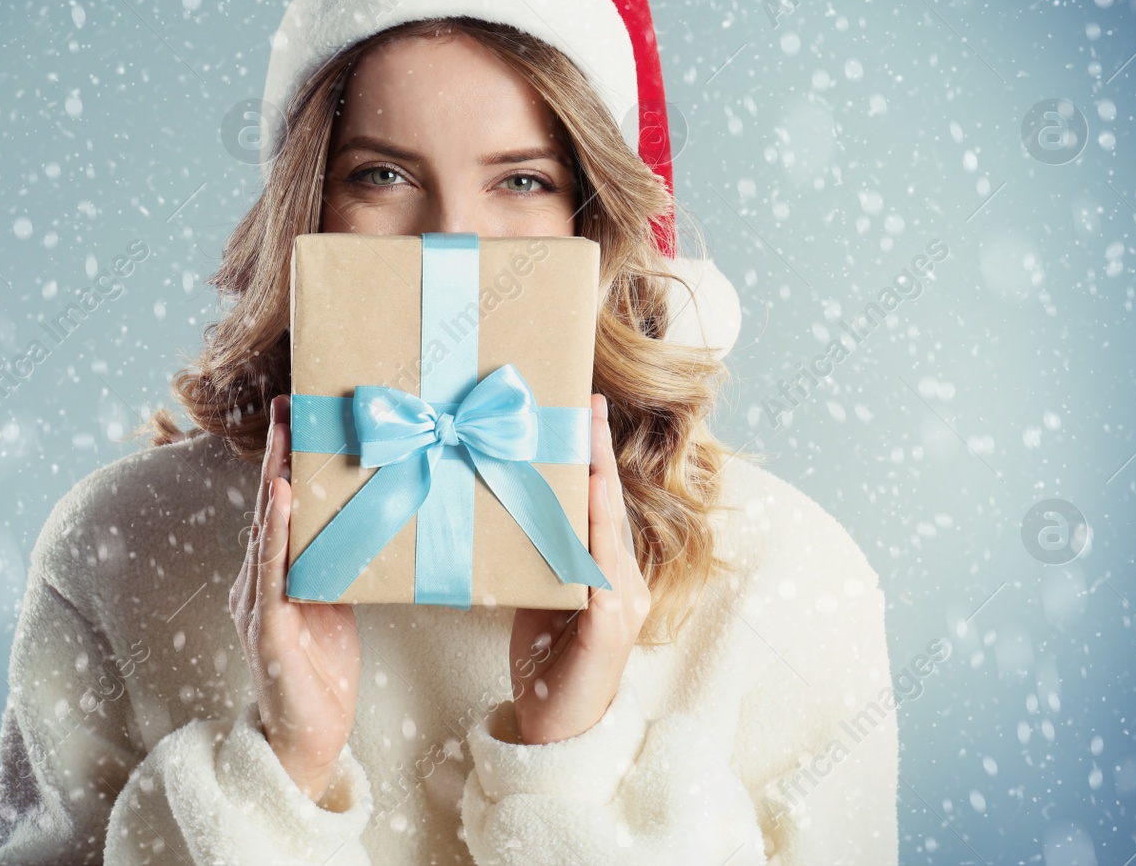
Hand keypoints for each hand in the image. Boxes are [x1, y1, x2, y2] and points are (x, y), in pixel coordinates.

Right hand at [229, 394, 361, 802]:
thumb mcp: (337, 604)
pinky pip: (270, 571)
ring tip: (286, 434)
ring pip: (266, 529)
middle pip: (269, 505)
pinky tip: (282, 497)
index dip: (285, 458)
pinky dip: (275, 530)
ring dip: (276, 477)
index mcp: (273, 574)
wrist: (308, 739)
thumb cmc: (322, 673)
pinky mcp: (265, 627)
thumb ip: (337, 563)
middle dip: (277, 451)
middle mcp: (256, 580)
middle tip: (288, 401)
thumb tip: (364, 518)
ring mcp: (256, 602)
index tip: (296, 412)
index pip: (280, 506)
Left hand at [509, 393, 650, 744]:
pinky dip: (588, 530)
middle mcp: (625, 580)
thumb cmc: (547, 665)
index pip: (601, 505)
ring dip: (595, 478)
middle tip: (587, 402)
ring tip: (583, 435)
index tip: (586, 410)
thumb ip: (538, 558)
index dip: (595, 456)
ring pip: (606, 526)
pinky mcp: (607, 622)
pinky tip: (581, 500)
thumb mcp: (539, 599)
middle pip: (609, 503)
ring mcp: (622, 600)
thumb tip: (510, 512)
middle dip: (598, 450)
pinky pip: (597, 564)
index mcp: (609, 573)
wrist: (557, 732)